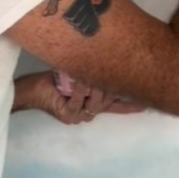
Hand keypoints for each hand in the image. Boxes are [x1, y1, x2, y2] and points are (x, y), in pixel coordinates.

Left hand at [13, 71, 146, 123]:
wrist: (32, 88)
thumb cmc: (54, 79)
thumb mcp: (79, 74)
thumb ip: (93, 75)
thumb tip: (110, 61)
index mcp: (91, 104)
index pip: (116, 106)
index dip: (130, 105)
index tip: (145, 102)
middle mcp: (87, 113)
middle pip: (107, 102)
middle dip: (109, 87)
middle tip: (109, 71)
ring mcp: (78, 116)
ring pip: (95, 103)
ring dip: (92, 87)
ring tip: (88, 74)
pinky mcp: (67, 115)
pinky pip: (78, 103)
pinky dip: (78, 90)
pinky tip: (76, 80)